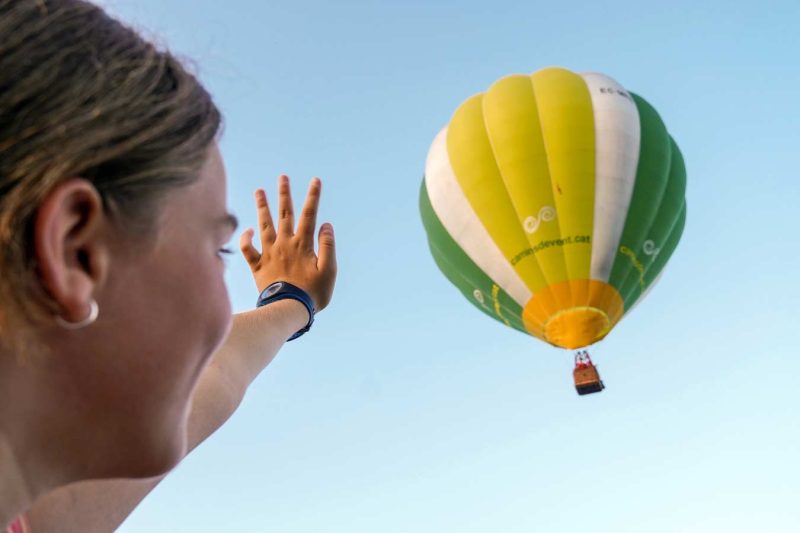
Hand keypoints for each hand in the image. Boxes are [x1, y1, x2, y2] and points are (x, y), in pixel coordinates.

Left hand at [239, 175, 336, 310]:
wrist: (288, 310)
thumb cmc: (312, 293)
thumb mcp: (329, 270)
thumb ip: (328, 246)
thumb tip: (325, 224)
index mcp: (302, 244)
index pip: (309, 215)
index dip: (312, 196)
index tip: (315, 180)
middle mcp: (284, 244)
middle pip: (284, 214)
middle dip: (284, 194)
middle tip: (282, 177)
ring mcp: (269, 254)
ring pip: (264, 225)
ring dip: (262, 207)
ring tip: (259, 191)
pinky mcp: (258, 267)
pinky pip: (248, 250)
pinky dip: (246, 239)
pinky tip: (247, 229)